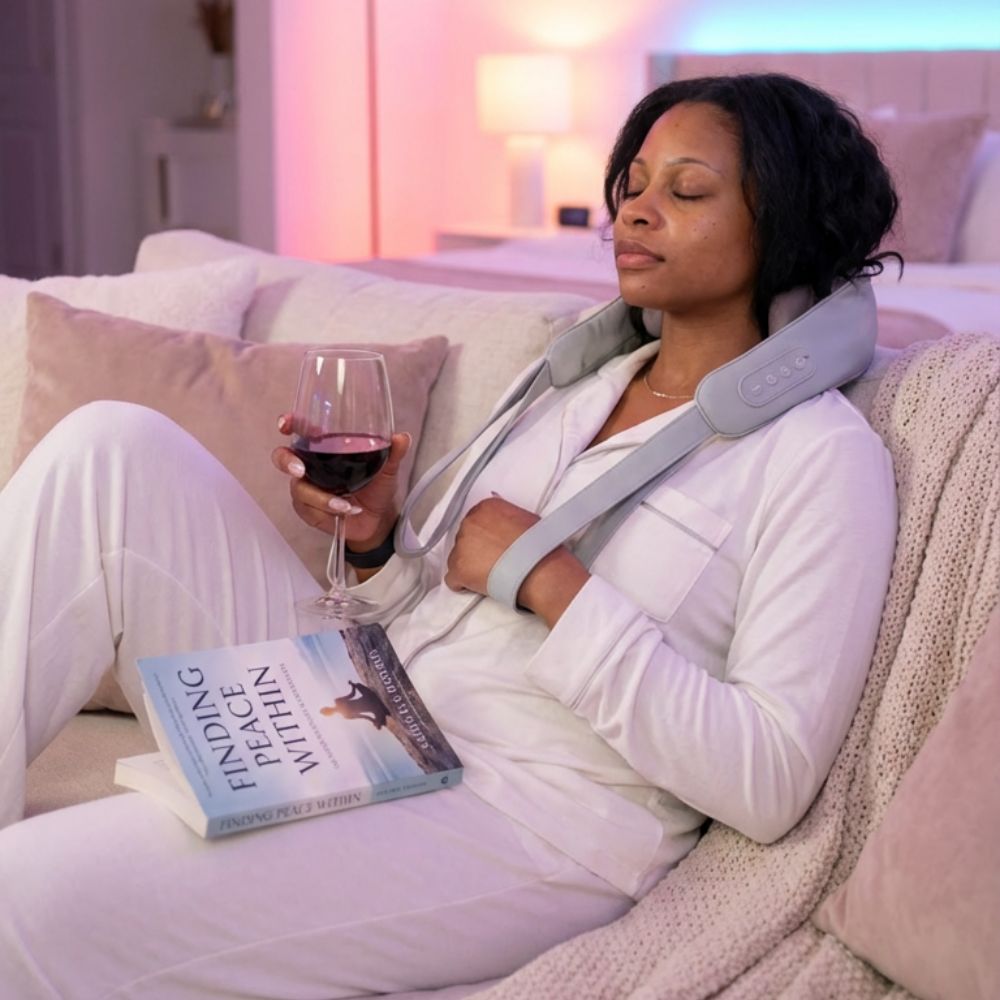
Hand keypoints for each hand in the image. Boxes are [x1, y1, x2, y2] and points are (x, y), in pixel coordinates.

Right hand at [271, 413, 408, 551]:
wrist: (378, 520)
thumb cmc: (377, 488)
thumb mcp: (388, 469)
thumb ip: (393, 453)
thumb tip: (402, 438)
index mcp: (326, 447)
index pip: (301, 430)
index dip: (290, 424)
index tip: (287, 424)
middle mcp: (311, 464)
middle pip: (283, 457)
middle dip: (287, 462)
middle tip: (300, 470)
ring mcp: (307, 487)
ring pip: (299, 489)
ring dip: (321, 499)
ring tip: (345, 505)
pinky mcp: (307, 508)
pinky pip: (306, 509)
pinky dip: (325, 511)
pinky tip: (344, 512)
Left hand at [445, 494, 589, 625]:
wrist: (538, 569)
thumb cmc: (539, 546)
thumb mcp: (524, 519)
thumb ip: (504, 517)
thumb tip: (497, 520)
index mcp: (485, 508)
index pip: (474, 521)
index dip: (483, 537)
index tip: (492, 546)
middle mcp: (470, 522)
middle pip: (464, 539)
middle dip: (475, 551)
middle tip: (493, 562)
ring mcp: (461, 545)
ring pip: (457, 558)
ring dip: (469, 567)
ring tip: (490, 575)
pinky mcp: (458, 568)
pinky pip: (453, 579)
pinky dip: (463, 584)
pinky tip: (480, 586)